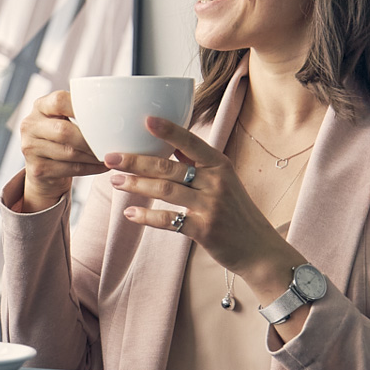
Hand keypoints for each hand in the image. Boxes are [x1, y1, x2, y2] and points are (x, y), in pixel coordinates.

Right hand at [13, 90, 107, 212]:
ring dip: (94, 156)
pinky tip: (103, 166)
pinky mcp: (37, 169)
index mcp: (40, 106)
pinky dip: (91, 168)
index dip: (81, 107)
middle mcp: (30, 125)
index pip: (59, 101)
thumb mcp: (64, 119)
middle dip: (91, 139)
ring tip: (111, 155)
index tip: (103, 115)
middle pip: (64, 131)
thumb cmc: (62, 139)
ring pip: (69, 152)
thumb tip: (117, 109)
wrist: (44, 169)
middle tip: (111, 142)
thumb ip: (81, 111)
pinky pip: (70, 169)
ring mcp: (30, 148)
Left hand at [107, 116, 306, 325]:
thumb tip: (172, 142)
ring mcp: (210, 206)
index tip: (145, 119)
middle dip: (136, 161)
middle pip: (169, 167)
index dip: (168, 130)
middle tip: (110, 157)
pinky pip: (170, 220)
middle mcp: (216, 182)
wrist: (259, 250)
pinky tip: (130, 213)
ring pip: (165, 190)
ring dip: (136, 185)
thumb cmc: (236, 212)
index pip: (191, 142)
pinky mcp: (204, 230)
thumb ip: (199, 163)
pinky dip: (147, 217)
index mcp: (220, 165)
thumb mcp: (224, 181)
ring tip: (115, 182)